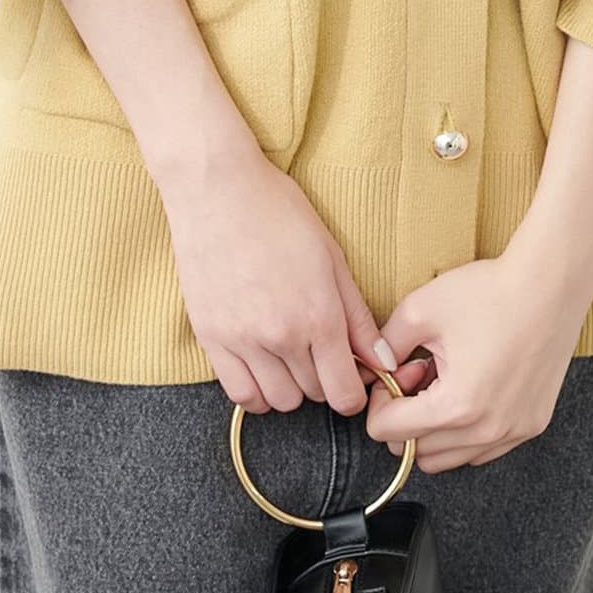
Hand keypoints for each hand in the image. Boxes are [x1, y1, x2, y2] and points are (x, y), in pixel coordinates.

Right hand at [159, 139, 396, 416]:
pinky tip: (263, 367)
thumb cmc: (278, 212)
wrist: (217, 190)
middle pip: (314, 395)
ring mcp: (242, 341)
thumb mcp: (332, 258)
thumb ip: (358, 316)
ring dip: (292, 388)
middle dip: (325, 381)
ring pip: (278, 401)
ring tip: (292, 357)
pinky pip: (239, 394)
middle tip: (321, 352)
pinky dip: (257, 391)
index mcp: (318, 316)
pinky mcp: (210, 338)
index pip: (344, 393)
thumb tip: (381, 361)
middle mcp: (281, 337)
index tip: (352, 380)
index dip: (354, 394)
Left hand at [364, 249, 591, 471]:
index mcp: (456, 406)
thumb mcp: (420, 310)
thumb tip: (375, 368)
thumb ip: (385, 346)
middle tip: (417, 372)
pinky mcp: (531, 425)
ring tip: (444, 380)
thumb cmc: (491, 292)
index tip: (394, 373)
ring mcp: (514, 431)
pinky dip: (464, 430)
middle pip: (417, 453)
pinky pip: (482, 450)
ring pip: (449, 459)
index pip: (388, 434)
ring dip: (434, 428)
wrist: (551, 284)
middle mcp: (488, 430)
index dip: (379, 401)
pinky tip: (469, 387)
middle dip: (406, 416)